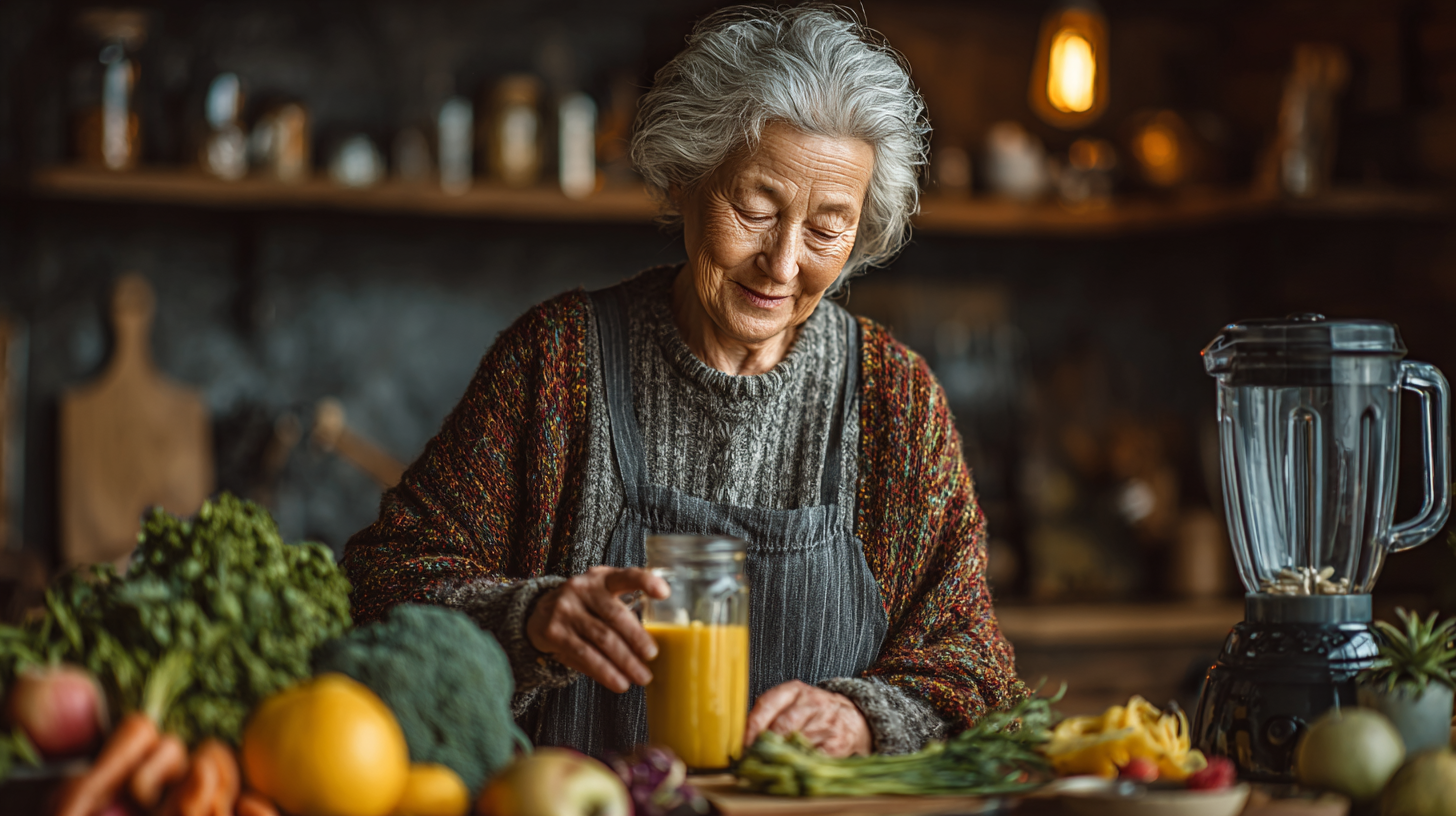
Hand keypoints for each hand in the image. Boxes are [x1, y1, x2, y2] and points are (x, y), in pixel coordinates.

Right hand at [526, 566, 669, 692]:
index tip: (664, 593)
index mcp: (601, 578)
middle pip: (615, 615)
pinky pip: (584, 655)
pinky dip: (605, 672)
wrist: (539, 613)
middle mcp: (582, 589)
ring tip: (641, 677)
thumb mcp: (601, 596)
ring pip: (602, 639)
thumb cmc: (584, 607)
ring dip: (625, 661)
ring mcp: (566, 610)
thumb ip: (624, 607)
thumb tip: (655, 643)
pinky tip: (619, 682)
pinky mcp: (553, 632)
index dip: (645, 582)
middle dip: (637, 638)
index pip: (626, 575)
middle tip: (652, 656)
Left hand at [744, 680, 871, 756]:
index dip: (751, 727)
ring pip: (797, 743)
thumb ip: (769, 715)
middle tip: (752, 760)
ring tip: (767, 768)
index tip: (742, 745)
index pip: (767, 704)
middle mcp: (811, 703)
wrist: (854, 718)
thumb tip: (742, 739)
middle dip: (765, 745)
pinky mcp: (836, 744)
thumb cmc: (814, 713)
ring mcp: (825, 723)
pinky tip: (790, 772)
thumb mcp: (792, 703)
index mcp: (795, 690)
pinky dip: (799, 766)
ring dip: (779, 758)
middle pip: (782, 725)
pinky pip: (813, 758)